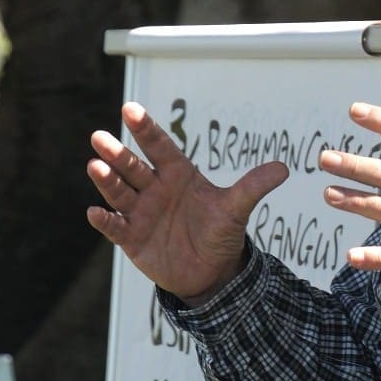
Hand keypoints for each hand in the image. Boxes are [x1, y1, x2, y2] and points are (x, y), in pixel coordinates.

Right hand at [87, 101, 287, 302]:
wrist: (211, 272)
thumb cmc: (219, 233)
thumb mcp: (236, 209)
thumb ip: (253, 187)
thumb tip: (284, 168)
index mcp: (177, 174)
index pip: (159, 147)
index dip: (145, 129)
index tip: (130, 108)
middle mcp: (155, 189)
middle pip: (133, 167)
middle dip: (117, 153)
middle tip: (100, 137)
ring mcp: (140, 212)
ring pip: (120, 192)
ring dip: (107, 180)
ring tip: (95, 166)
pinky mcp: (133, 238)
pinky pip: (116, 227)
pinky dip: (105, 220)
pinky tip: (95, 212)